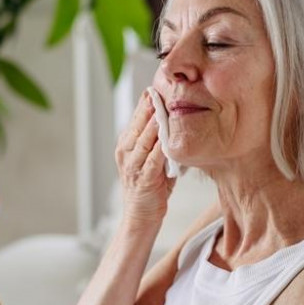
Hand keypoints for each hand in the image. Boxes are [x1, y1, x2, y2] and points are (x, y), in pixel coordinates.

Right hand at [115, 90, 174, 226]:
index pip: (136, 117)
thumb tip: (177, 122)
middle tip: (162, 89)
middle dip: (150, 106)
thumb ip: (160, 142)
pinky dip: (161, 146)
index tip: (158, 86)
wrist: (140, 218)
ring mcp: (133, 165)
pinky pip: (153, 158)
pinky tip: (168, 136)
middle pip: (138, 123)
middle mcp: (126, 152)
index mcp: (126, 145)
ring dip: (154, 122)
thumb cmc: (150, 189)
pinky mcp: (144, 179)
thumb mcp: (153, 160)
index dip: (147, 102)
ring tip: (165, 107)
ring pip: (144, 138)